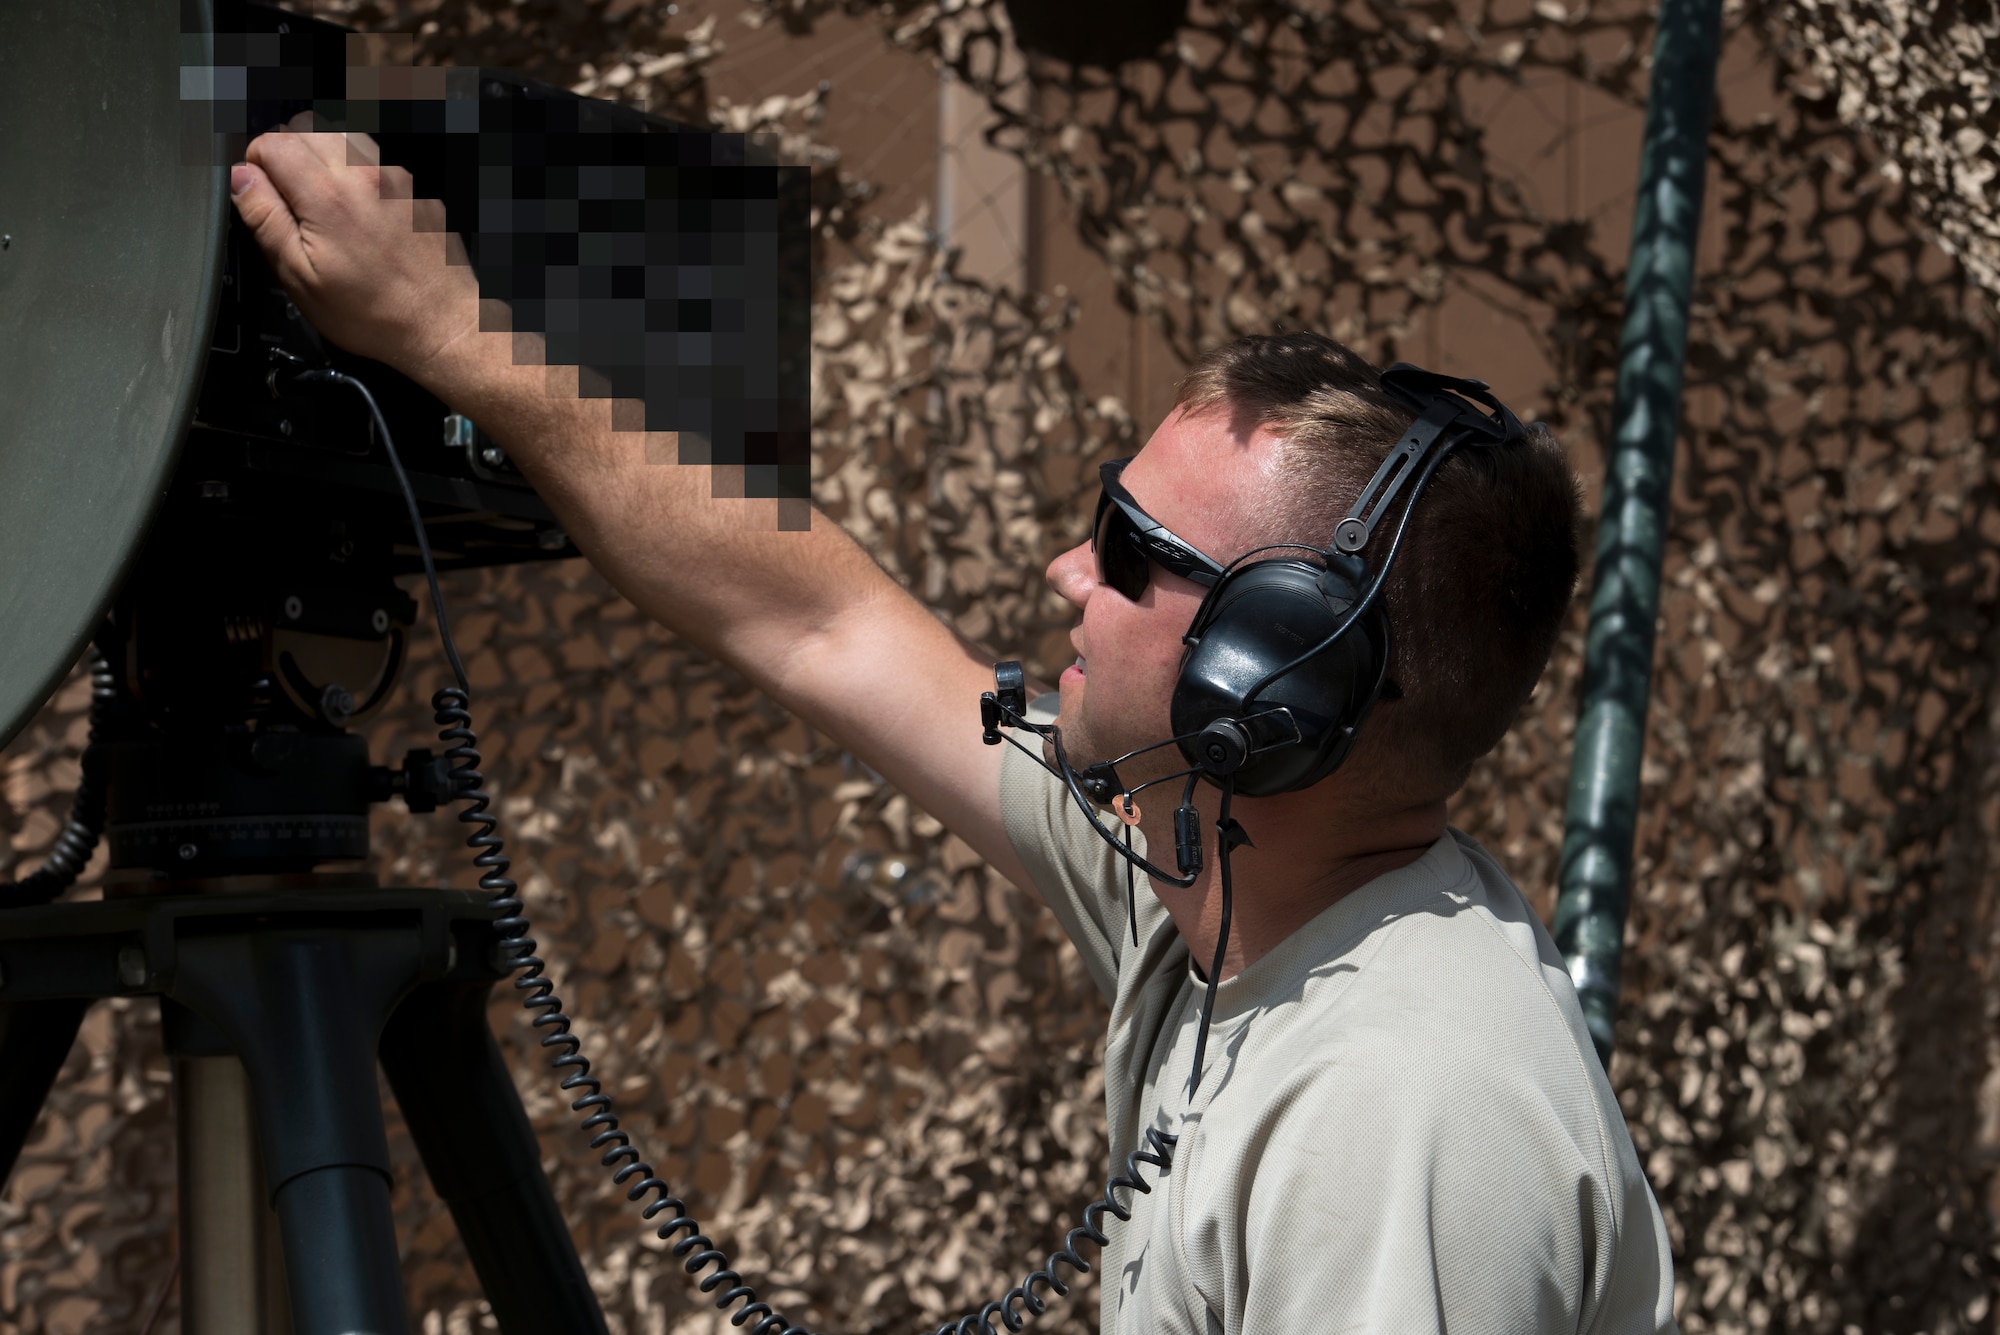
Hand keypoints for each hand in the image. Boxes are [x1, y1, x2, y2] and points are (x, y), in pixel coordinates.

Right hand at [229, 116, 481, 385]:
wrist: (441, 323)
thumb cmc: (373, 313)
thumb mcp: (300, 277)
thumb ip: (265, 219)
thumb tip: (240, 177)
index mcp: (327, 195)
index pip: (271, 142)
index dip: (254, 164)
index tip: (258, 191)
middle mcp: (363, 173)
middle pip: (304, 127)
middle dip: (283, 152)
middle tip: (285, 195)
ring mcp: (394, 174)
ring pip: (339, 132)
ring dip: (318, 151)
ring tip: (315, 195)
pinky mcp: (413, 184)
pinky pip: (371, 153)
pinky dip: (351, 164)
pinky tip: (351, 202)